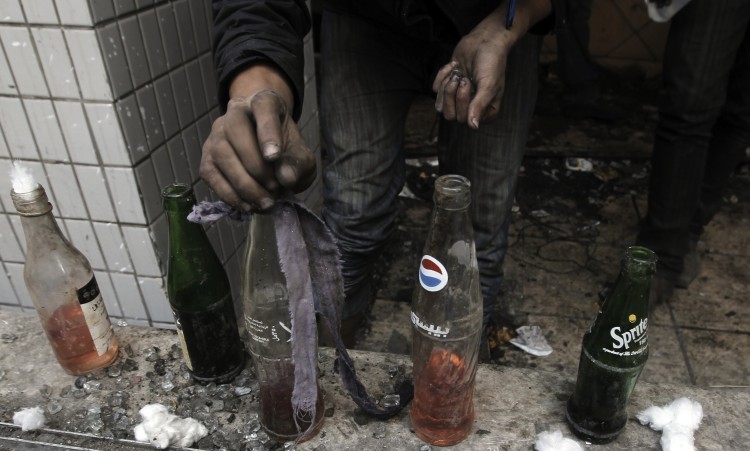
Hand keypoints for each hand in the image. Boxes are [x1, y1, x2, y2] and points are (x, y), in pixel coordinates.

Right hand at [200, 65, 315, 210]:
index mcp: (264, 102)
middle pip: (236, 131)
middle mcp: (235, 112)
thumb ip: (298, 163)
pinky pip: (211, 175)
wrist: (270, 151)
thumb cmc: (286, 148)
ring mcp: (216, 134)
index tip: (274, 157)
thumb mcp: (302, 155)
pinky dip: (229, 194)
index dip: (268, 132)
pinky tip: (248, 205)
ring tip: (265, 202)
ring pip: (221, 154)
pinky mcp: (207, 157)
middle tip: (274, 189)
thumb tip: (286, 178)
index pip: (263, 107)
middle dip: (255, 166)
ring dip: (244, 184)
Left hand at [433, 0, 551, 128]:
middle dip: (452, 95)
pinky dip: (442, 75)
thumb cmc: (491, 62)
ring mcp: (458, 97)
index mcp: (485, 111)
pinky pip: (436, 89)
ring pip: (440, 106)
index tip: (469, 82)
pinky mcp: (449, 84)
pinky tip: (454, 65)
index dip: (462, 103)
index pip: (464, 121)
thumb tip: (472, 127)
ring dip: (446, 87)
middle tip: (462, 78)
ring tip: (457, 73)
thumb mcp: (488, 85)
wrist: (485, 39)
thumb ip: (479, 106)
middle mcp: (471, 107)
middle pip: (450, 115)